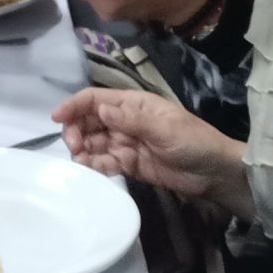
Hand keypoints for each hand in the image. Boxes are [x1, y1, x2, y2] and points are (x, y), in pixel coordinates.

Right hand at [53, 86, 250, 214]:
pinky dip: (94, 165)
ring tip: (81, 162)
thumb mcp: (164, 128)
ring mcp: (126, 143)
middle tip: (74, 147)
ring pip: (94, 142)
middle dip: (76, 131)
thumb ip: (131, 119)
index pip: (96, 99)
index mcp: (134, 104)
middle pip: (90, 121)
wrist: (215, 174)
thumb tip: (100, 108)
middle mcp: (126, 121)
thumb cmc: (194, 142)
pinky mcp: (129, 164)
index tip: (57, 118)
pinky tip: (90, 170)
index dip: (74, 105)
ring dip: (83, 150)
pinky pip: (105, 162)